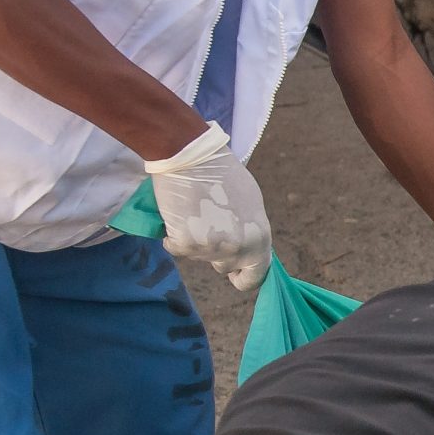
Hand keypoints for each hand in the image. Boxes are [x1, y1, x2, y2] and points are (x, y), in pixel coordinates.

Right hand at [147, 125, 271, 291]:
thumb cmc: (222, 174)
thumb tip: (246, 250)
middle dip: (215, 252)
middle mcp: (238, 249)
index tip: (234, 274)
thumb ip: (250, 232)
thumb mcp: (251, 205)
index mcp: (259, 239)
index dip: (243, 277)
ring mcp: (210, 249)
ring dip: (195, 241)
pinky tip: (178, 214)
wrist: (191, 157)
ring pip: (199, 257)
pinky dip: (173, 236)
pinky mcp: (185, 244)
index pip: (255, 276)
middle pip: (224, 266)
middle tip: (208, 224)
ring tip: (195, 212)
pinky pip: (176, 248)